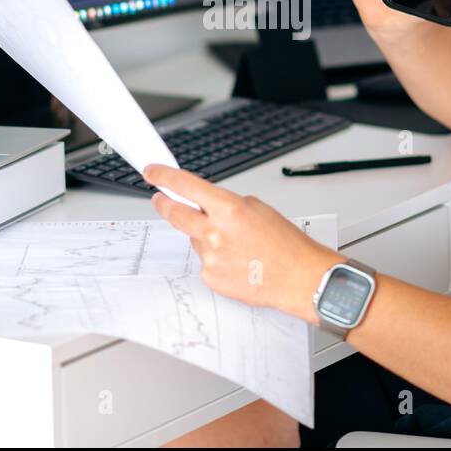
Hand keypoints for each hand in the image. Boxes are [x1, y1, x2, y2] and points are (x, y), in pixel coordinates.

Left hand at [144, 164, 340, 322]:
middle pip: (175, 214)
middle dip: (164, 204)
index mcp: (228, 209)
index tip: (152, 172)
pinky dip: (215, 257)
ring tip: (236, 244)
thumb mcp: (257, 208)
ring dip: (204, 236)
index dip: (164, 176)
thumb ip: (225, 203)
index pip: (185, 186)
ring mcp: (210, 257)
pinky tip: (237, 260)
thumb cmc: (285, 244)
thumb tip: (204, 203)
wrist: (298, 278)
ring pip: (194, 239)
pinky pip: (204, 261)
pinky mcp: (211, 277)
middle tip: (161, 200)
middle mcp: (215, 233)